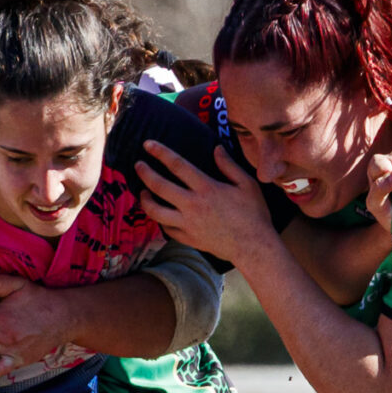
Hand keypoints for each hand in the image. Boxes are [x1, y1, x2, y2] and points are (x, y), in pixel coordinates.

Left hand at [135, 140, 277, 264]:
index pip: (177, 165)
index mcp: (207, 188)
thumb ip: (229, 165)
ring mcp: (188, 224)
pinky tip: (159, 214)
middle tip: (137, 165)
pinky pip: (167, 229)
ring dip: (145, 200)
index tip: (148, 144)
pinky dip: (160, 220)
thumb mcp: (247, 184)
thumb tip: (216, 148)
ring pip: (156, 211)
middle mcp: (193, 205)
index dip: (160, 152)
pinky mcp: (188, 239)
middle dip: (145, 173)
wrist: (253, 247)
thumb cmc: (254, 214)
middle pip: (159, 186)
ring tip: (143, 192)